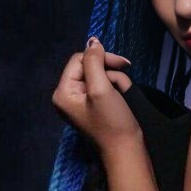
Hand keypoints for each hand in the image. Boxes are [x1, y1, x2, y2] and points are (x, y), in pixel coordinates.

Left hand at [51, 37, 138, 152]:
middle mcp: (68, 95)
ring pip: (100, 75)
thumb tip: (92, 39)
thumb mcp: (102, 88)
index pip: (79, 60)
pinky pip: (104, 87)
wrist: (126, 151)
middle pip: (89, 66)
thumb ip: (94, 62)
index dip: (100, 58)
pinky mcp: (94, 106)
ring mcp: (81, 102)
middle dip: (110, 71)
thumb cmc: (112, 122)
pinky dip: (116, 89)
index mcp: (63, 92)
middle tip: (127, 71)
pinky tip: (123, 99)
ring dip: (116, 80)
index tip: (123, 64)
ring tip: (123, 94)